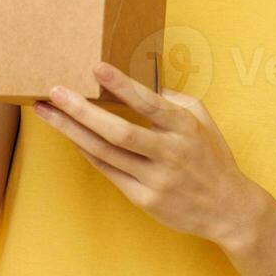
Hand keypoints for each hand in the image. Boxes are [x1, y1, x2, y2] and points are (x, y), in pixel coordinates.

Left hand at [34, 63, 262, 248]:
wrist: (227, 209)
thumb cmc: (212, 157)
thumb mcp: (203, 120)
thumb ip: (174, 100)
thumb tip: (144, 83)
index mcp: (184, 128)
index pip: (148, 103)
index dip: (122, 85)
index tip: (97, 67)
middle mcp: (169, 153)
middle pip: (117, 132)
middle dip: (81, 111)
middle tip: (55, 92)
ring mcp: (155, 179)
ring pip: (105, 153)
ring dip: (72, 131)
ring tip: (48, 113)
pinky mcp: (144, 199)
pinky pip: (108, 171)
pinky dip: (86, 152)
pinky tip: (71, 136)